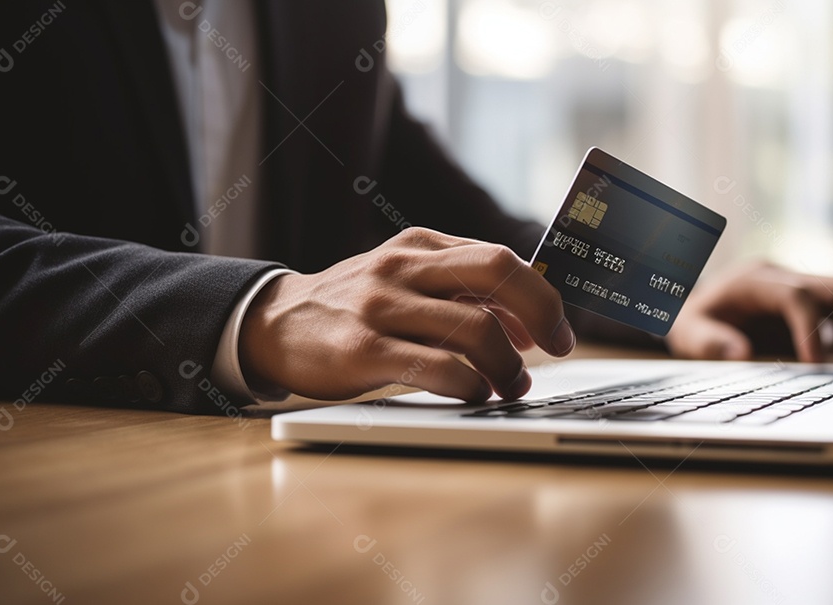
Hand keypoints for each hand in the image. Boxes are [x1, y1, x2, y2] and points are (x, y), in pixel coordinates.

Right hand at [237, 227, 575, 401]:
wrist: (273, 324)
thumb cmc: (353, 307)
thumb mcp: (404, 281)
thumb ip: (459, 293)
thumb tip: (525, 324)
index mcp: (420, 245)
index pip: (500, 258)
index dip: (541, 296)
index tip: (558, 331)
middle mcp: (403, 266)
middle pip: (497, 272)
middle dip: (541, 312)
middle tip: (555, 349)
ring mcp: (382, 306)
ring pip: (475, 328)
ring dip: (507, 366)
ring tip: (509, 387)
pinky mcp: (363, 349)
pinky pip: (438, 367)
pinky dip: (470, 386)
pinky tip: (474, 396)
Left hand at [667, 262, 832, 362]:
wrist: (699, 304)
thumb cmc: (693, 319)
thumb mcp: (687, 331)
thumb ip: (708, 341)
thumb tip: (739, 353)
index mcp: (757, 280)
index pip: (797, 296)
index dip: (811, 330)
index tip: (817, 366)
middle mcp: (790, 276)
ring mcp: (810, 285)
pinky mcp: (821, 302)